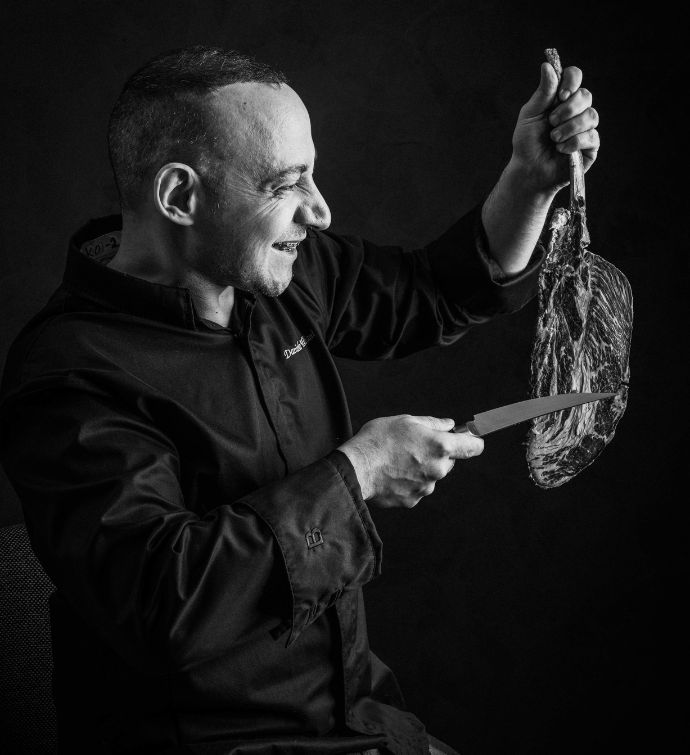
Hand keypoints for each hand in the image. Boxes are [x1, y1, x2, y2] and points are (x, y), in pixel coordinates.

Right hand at [338, 415, 483, 508]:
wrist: (355, 468)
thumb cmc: (378, 440)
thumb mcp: (406, 421)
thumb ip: (433, 423)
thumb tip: (449, 424)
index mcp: (440, 446)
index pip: (473, 447)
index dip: (473, 441)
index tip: (470, 439)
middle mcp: (438, 469)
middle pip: (449, 461)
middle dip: (437, 454)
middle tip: (414, 445)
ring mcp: (426, 488)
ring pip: (431, 476)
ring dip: (421, 468)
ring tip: (397, 459)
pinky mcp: (413, 500)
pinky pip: (417, 488)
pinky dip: (408, 481)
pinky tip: (392, 473)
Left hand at [509, 61, 599, 194]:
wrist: (528, 170)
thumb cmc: (527, 143)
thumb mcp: (530, 115)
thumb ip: (542, 92)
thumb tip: (548, 66)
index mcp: (561, 99)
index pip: (575, 76)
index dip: (571, 81)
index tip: (560, 95)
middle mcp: (576, 111)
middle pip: (586, 95)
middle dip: (568, 109)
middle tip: (551, 122)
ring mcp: (585, 128)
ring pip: (591, 116)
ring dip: (569, 128)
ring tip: (554, 139)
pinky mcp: (590, 147)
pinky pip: (591, 137)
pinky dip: (574, 142)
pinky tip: (561, 149)